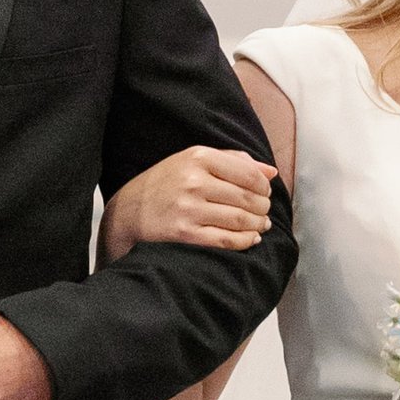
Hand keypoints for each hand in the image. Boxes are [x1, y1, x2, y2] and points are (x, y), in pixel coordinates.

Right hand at [102, 144, 274, 258]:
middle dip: (263, 208)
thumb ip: (233, 161)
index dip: (264, 187)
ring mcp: (188, 208)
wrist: (128, 211)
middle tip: (264, 212)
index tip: (264, 193)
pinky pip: (226, 240)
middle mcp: (194, 181)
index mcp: (198, 157)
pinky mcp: (184, 233)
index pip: (249, 174)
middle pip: (247, 198)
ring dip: (258, 225)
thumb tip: (271, 173)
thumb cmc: (167, 183)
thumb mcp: (194, 160)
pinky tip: (250, 239)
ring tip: (260, 225)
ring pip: (240, 220)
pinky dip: (245, 241)